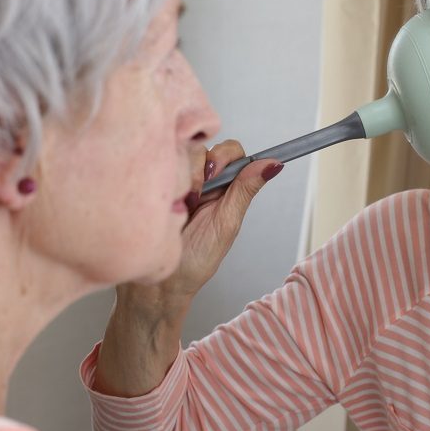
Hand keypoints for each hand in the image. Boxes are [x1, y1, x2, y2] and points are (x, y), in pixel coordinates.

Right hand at [118, 140, 281, 309]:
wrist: (158, 282)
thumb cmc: (194, 261)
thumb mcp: (225, 224)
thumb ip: (245, 191)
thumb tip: (274, 165)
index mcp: (225, 189)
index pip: (233, 153)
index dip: (227, 157)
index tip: (218, 173)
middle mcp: (202, 181)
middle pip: (207, 147)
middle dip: (203, 168)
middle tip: (196, 195)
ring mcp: (177, 180)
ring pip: (183, 152)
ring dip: (184, 177)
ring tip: (180, 204)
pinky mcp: (155, 182)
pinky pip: (161, 162)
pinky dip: (165, 177)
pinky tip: (164, 200)